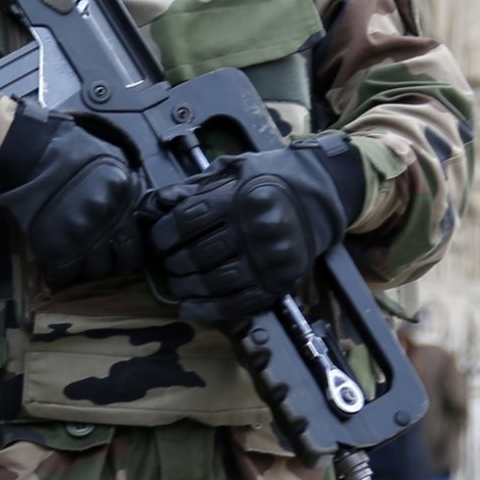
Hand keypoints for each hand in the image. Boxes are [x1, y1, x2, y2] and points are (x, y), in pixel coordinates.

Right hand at [0, 116, 146, 288]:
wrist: (33, 154)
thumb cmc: (73, 152)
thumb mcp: (114, 163)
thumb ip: (127, 190)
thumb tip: (136, 209)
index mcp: (123, 204)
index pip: (133, 249)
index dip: (125, 254)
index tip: (116, 252)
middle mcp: (105, 225)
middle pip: (112, 265)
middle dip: (105, 263)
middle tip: (93, 254)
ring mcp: (80, 239)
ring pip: (90, 272)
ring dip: (84, 266)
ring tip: (75, 254)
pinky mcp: (54, 248)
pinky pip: (62, 276)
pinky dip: (60, 273)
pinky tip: (57, 260)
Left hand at [141, 137, 361, 324]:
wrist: (322, 195)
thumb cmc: (271, 178)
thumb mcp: (233, 170)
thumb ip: (195, 186)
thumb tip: (157, 202)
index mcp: (242, 197)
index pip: (188, 221)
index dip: (164, 234)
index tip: (158, 240)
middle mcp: (257, 230)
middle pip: (199, 254)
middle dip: (174, 263)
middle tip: (167, 263)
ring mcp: (271, 260)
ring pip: (215, 282)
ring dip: (187, 288)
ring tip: (177, 284)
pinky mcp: (280, 282)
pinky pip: (239, 303)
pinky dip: (209, 310)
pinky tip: (189, 308)